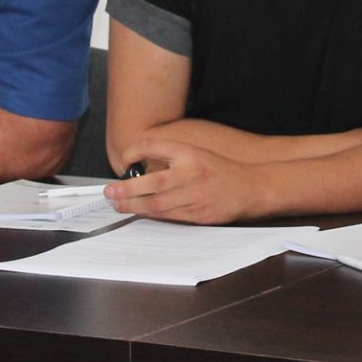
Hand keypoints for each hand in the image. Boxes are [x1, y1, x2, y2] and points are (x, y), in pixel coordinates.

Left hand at [105, 138, 267, 224]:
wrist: (251, 188)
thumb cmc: (220, 170)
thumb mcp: (196, 153)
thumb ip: (171, 156)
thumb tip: (139, 167)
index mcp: (190, 153)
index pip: (154, 146)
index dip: (134, 151)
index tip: (124, 160)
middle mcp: (192, 173)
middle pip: (153, 182)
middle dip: (127, 189)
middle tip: (109, 191)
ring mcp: (196, 196)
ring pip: (158, 204)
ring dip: (134, 205)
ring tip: (118, 204)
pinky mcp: (199, 215)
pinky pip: (170, 216)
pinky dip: (152, 215)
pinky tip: (139, 212)